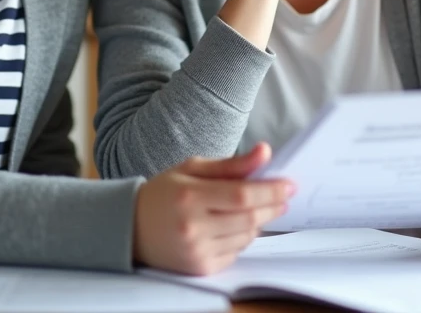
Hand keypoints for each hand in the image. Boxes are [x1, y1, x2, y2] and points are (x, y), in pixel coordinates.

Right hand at [134, 143, 294, 274]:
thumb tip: (265, 152)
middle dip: (272, 206)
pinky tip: (232, 226)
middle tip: (283, 196)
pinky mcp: (200, 268)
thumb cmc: (164, 193)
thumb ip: (231, 164)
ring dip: (257, 221)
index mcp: (189, 196)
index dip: (270, 190)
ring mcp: (197, 251)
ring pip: (246, 236)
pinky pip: (236, 252)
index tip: (289, 184)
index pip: (241, 195)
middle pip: (249, 218)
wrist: (131, 228)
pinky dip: (242, 238)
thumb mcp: (192, 169)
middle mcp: (193, 227)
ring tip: (253, 209)